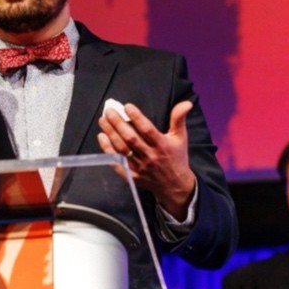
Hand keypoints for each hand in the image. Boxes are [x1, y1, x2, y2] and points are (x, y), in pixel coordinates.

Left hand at [97, 101, 195, 220]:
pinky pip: (118, 163)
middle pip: (131, 138)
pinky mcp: (132, 175)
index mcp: (162, 145)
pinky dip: (108, 150)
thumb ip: (179, 119)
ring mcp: (140, 167)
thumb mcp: (180, 137)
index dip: (136, 117)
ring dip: (110, 134)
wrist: (175, 185)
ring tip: (103, 121)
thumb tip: (186, 103)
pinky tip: (102, 138)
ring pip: (122, 149)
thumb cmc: (176, 157)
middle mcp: (150, 156)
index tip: (127, 106)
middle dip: (118, 124)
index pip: (147, 129)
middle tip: (108, 111)